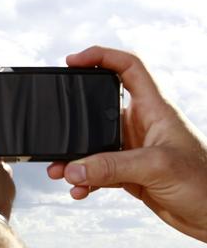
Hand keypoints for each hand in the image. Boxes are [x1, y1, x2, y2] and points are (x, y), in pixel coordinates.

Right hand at [48, 46, 206, 241]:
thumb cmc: (205, 183)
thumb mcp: (156, 168)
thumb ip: (111, 166)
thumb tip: (72, 168)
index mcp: (155, 109)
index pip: (128, 68)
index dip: (101, 57)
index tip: (72, 61)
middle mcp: (142, 126)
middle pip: (99, 110)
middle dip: (75, 121)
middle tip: (55, 131)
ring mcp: (134, 150)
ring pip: (94, 146)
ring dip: (75, 159)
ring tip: (59, 172)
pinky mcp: (130, 174)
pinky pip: (98, 171)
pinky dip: (84, 180)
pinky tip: (78, 190)